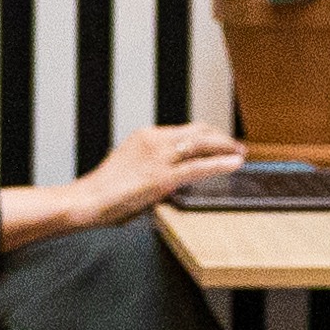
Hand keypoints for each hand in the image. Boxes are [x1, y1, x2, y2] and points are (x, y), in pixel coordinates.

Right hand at [72, 120, 253, 223]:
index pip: (185, 130)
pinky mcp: (164, 177)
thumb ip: (153, 165)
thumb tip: (173, 176)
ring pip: (203, 144)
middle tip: (237, 146)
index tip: (220, 142)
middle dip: (221, 137)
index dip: (207, 135)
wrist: (88, 200)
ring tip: (240, 153)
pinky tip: (235, 163)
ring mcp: (160, 157)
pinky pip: (200, 167)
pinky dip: (221, 163)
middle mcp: (154, 140)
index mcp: (145, 135)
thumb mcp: (131, 167)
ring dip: (226, 147)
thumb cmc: (105, 191)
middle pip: (198, 131)